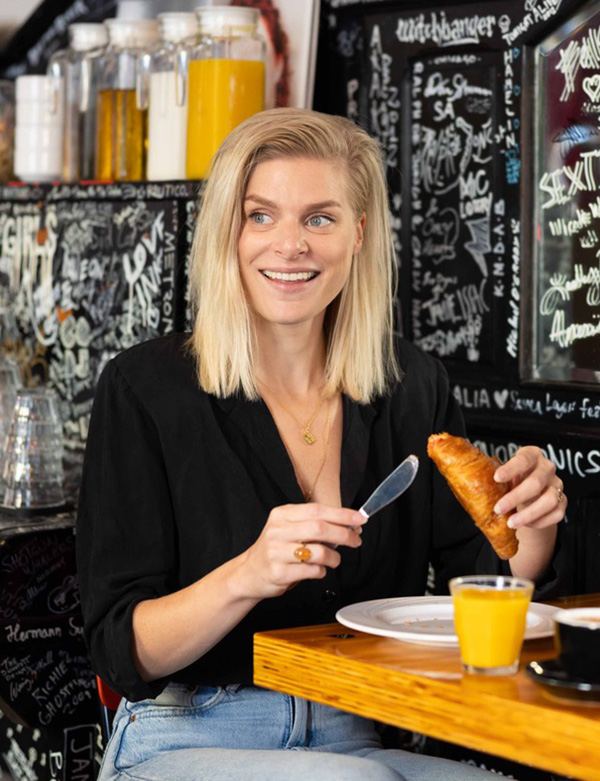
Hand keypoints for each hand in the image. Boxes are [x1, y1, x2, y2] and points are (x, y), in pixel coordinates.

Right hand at [236, 503, 364, 599]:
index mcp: (282, 515)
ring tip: (334, 560)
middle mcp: (277, 531)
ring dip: (334, 557)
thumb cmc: (276, 549)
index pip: (317, 510)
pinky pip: (312, 571)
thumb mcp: (289, 528)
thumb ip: (315, 524)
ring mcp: (277, 552)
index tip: (360, 518)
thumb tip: (350, 524)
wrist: (249, 573)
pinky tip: (318, 569)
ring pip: (318, 552)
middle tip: (356, 540)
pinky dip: (322, 571)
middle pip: (319, 529)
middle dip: (344, 534)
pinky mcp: (279, 573)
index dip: (342, 514)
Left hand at [492, 446, 566, 530]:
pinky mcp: (563, 501)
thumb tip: (476, 490)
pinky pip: (557, 513)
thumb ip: (497, 479)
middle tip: (498, 509)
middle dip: (515, 497)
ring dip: (529, 513)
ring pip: (550, 500)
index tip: (496, 478)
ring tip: (511, 523)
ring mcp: (557, 484)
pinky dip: (540, 521)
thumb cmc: (513, 480)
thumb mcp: (505, 475)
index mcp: (532, 455)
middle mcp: (547, 467)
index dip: (511, 469)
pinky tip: (525, 525)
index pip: (524, 458)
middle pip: (536, 482)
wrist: (529, 492)